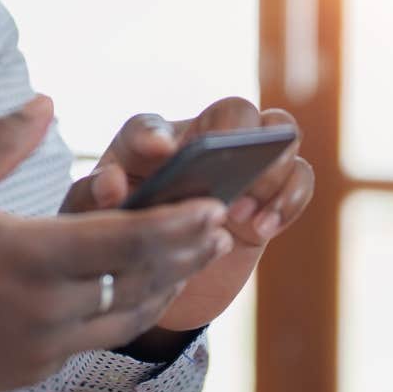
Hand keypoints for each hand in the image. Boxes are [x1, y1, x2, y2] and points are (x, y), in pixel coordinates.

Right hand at [0, 95, 235, 391]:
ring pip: (123, 315)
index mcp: (22, 257)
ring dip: (163, 285)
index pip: (120, 243)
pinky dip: (123, 308)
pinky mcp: (31, 368)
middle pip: (136, 281)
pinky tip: (137, 285)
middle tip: (220, 223)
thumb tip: (46, 101)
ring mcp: (39, 346)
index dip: (173, 226)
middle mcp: (40, 310)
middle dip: (184, 252)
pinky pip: (93, 336)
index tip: (209, 207)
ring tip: (193, 255)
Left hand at [61, 97, 314, 334]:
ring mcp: (243, 164)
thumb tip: (109, 183)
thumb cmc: (126, 240)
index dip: (153, 136)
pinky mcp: (271, 195)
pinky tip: (262, 229)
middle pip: (236, 109)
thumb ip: (92, 200)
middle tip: (225, 182)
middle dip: (238, 137)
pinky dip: (291, 198)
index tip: (161, 154)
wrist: (165, 282)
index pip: (149, 127)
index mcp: (147, 145)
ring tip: (243, 216)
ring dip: (271, 169)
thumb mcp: (94, 224)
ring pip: (281, 132)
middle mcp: (201, 141)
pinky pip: (301, 177)